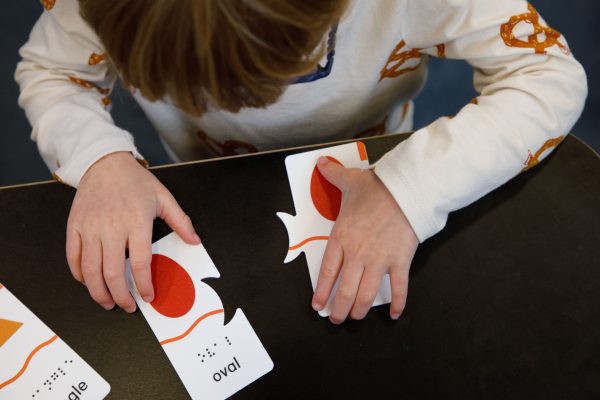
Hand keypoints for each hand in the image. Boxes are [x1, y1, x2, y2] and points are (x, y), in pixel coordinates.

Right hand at [66, 152, 199, 311]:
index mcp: (136, 222)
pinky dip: (80, 275)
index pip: (141, 263)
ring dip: (99, 292)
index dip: (144, 285)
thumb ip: (181, 221)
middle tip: (128, 307)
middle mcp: (111, 228)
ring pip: (90, 271)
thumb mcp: (164, 197)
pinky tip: (89, 283)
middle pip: (113, 273)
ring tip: (108, 302)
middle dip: (121, 296)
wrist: (104, 162)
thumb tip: (196, 241)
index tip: (149, 297)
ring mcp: (90, 228)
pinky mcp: (74, 227)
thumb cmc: (136, 181)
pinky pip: (73, 258)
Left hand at [311, 156, 418, 323]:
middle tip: (336, 318)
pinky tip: (396, 314)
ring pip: (367, 295)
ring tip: (356, 318)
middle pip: (345, 290)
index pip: (327, 272)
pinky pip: (399, 288)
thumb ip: (332, 175)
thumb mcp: (349, 180)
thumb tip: (320, 163)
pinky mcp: (400, 261)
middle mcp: (358, 254)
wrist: (406, 190)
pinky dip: (398, 304)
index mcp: (342, 238)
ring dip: (360, 310)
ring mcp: (379, 260)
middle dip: (339, 309)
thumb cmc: (376, 188)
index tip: (317, 306)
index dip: (321, 292)